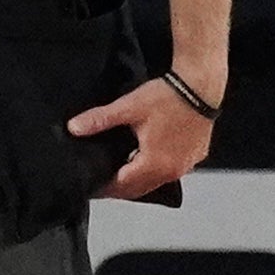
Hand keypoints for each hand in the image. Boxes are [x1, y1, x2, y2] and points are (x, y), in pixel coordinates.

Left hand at [71, 74, 216, 199]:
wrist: (201, 86)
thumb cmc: (168, 97)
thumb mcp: (129, 107)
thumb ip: (100, 120)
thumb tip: (73, 128)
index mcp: (153, 164)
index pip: (122, 186)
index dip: (104, 188)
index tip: (91, 187)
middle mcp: (171, 171)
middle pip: (139, 189)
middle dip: (120, 188)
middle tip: (102, 183)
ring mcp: (187, 165)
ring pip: (156, 182)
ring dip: (139, 179)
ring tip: (123, 169)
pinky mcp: (197, 156)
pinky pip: (172, 171)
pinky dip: (158, 169)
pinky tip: (149, 156)